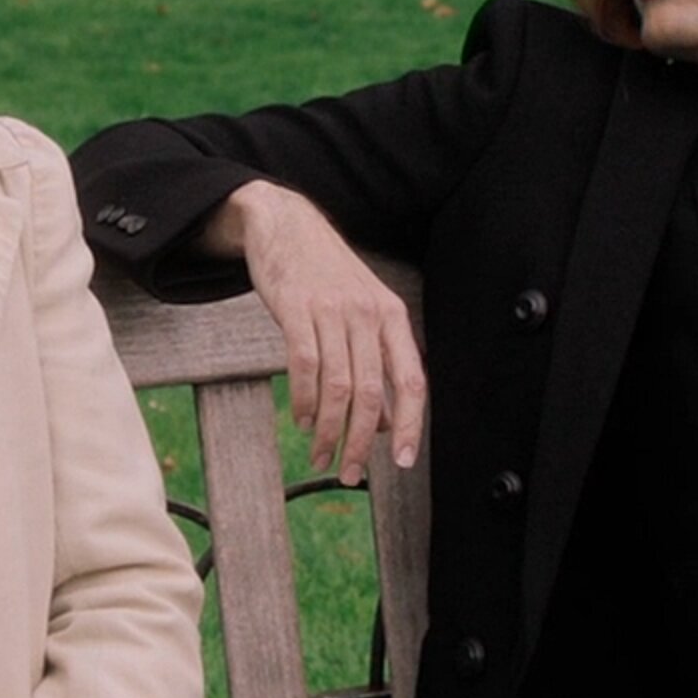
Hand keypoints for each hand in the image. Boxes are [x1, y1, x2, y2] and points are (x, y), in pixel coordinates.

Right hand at [208, 180, 424, 483]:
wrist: (286, 224)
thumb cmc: (326, 276)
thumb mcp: (363, 312)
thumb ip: (377, 362)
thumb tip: (388, 422)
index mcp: (391, 317)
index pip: (411, 381)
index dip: (412, 425)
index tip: (404, 461)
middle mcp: (367, 314)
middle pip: (372, 393)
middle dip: (362, 442)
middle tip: (351, 473)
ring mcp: (332, 311)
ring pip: (338, 387)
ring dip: (330, 431)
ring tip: (321, 456)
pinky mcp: (296, 309)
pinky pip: (304, 366)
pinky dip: (304, 401)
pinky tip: (302, 420)